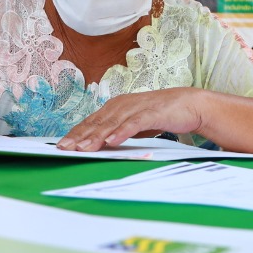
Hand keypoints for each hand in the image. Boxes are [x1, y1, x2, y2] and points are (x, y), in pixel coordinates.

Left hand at [58, 88, 204, 150]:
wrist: (189, 104)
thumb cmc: (160, 114)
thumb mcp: (134, 124)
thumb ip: (117, 130)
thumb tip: (100, 144)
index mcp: (116, 107)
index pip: (91, 122)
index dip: (76, 133)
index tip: (62, 145)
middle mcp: (122, 105)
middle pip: (97, 122)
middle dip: (80, 136)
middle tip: (65, 148)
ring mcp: (137, 108)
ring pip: (112, 124)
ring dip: (96, 136)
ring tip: (84, 148)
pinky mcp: (152, 113)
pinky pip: (134, 124)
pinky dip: (122, 132)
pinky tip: (112, 141)